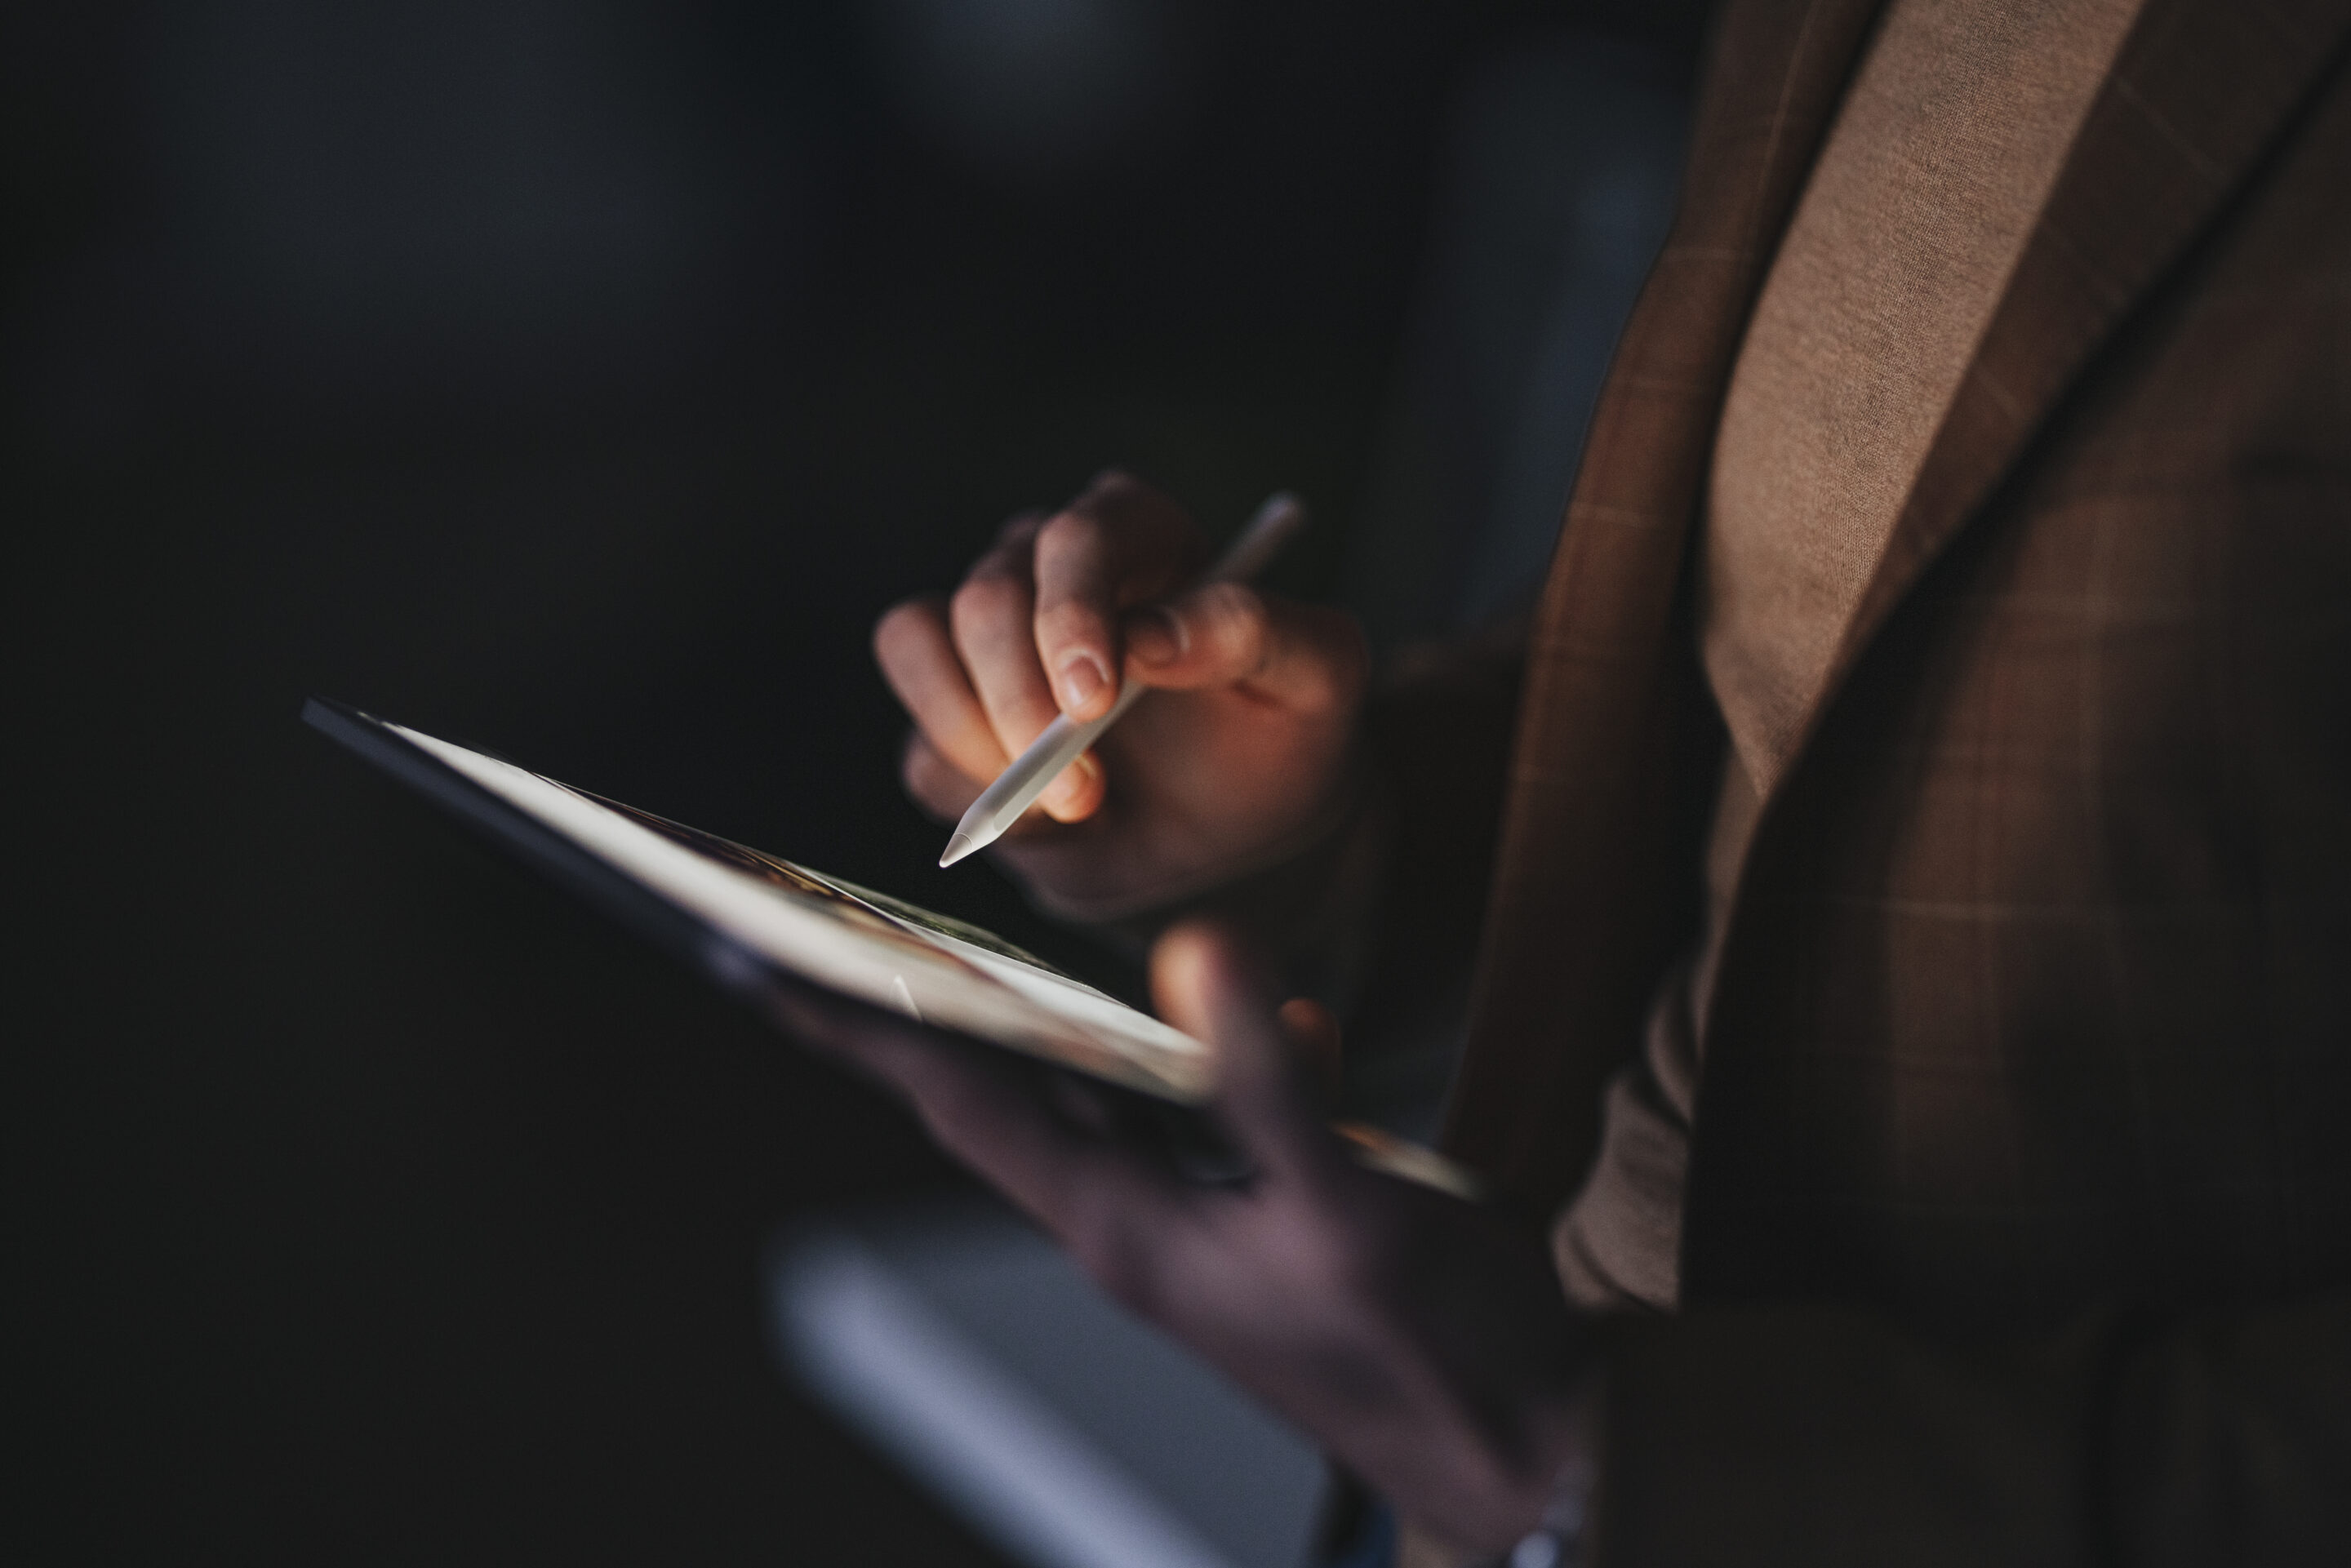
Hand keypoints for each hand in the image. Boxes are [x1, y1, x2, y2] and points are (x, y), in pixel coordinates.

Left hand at [779, 921, 1593, 1550]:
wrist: (1521, 1445)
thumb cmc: (1434, 1351)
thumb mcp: (1347, 1208)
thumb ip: (1264, 1079)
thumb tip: (1196, 951)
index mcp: (1125, 1229)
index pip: (961, 1100)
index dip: (860, 1026)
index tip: (760, 960)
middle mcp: (1140, 1222)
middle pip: (1005, 1088)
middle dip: (923, 1007)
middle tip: (838, 926)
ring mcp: (1199, 1218)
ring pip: (1108, 1094)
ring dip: (1073, 1022)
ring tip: (1011, 957)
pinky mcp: (1262, 1210)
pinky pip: (1211, 1111)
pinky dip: (1226, 1055)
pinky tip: (1290, 1025)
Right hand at [874, 472, 1367, 917]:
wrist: (1238, 835)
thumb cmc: (1280, 738)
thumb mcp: (1318, 682)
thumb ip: (1255, 632)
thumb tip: (1156, 634)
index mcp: (1141, 536)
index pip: (1080, 536)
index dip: (1071, 611)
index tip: (1091, 700)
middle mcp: (1050, 568)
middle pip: (986, 596)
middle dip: (1022, 702)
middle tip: (1085, 791)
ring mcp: (990, 639)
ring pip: (918, 645)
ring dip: (978, 739)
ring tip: (1069, 809)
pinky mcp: (955, 717)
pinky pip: (918, 743)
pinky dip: (966, 788)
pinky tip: (1042, 820)